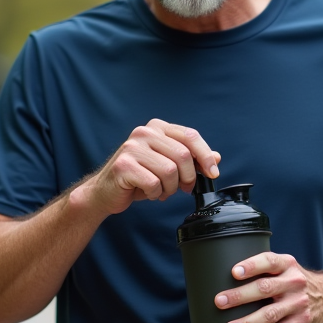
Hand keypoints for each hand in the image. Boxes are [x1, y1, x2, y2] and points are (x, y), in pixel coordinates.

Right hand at [73, 119, 220, 216]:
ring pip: (170, 171)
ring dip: (170, 188)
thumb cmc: (138, 177)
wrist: (106, 191)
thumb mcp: (168, 165)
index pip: (190, 136)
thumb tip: (216, 158)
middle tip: (182, 188)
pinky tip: (147, 192)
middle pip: (183, 155)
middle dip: (187, 177)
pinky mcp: (124, 165)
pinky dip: (155, 194)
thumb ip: (191, 159)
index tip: (212, 173)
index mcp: (157, 128)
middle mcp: (144, 133)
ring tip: (160, 190)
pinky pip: (154, 183)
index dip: (205, 156)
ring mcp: (132, 148)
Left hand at [215, 252, 322, 322]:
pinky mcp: (301, 322)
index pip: (268, 261)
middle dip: (240, 296)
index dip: (251, 266)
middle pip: (264, 288)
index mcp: (286, 264)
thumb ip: (263, 270)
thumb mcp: (285, 268)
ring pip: (270, 314)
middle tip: (219, 302)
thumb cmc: (294, 281)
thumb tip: (222, 276)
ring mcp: (298, 303)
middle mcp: (294, 282)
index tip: (234, 272)